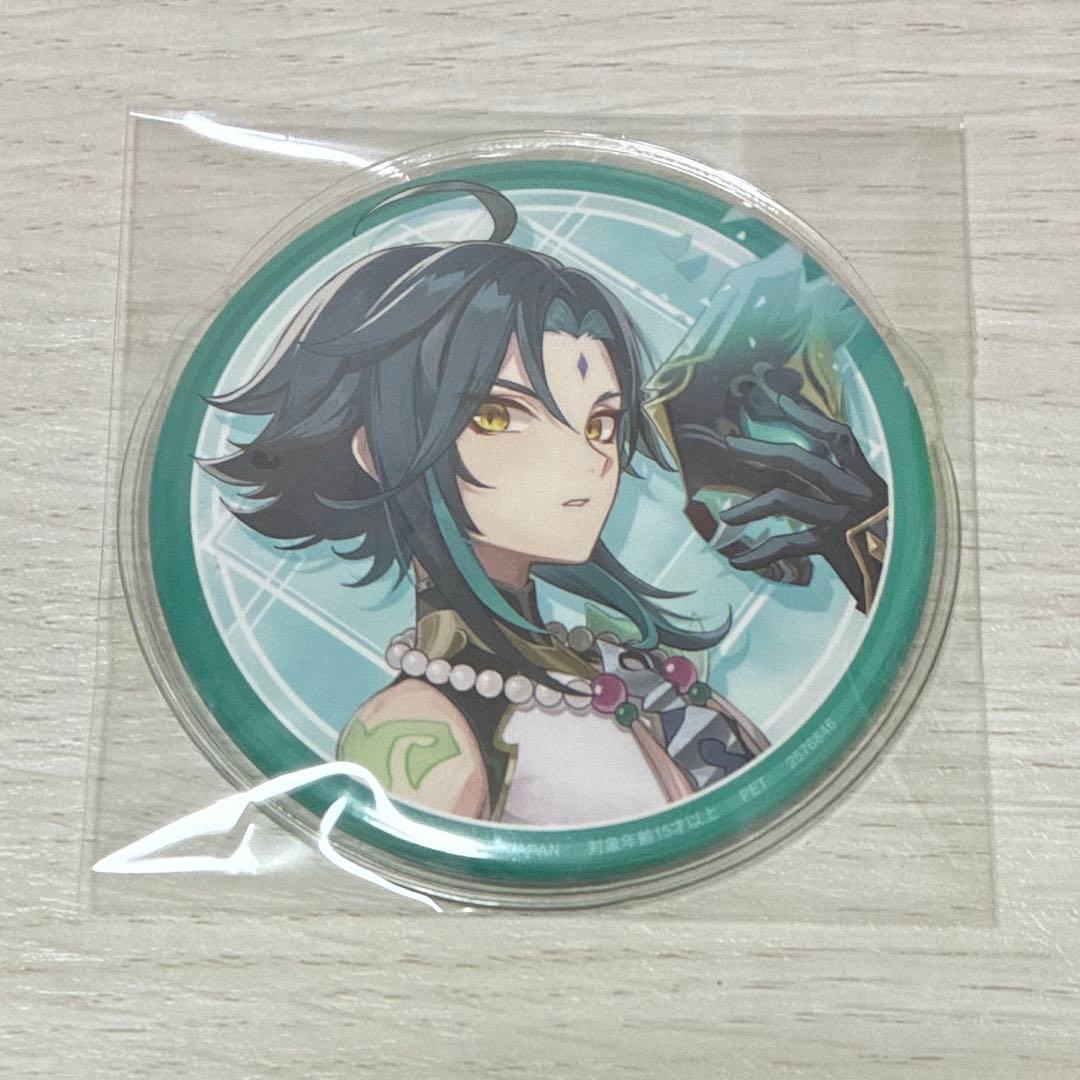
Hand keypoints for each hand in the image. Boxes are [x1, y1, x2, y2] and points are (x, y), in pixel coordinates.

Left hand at [718, 394, 888, 610]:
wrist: (914, 584)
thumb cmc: (893, 548)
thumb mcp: (879, 511)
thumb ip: (851, 488)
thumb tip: (813, 468)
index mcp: (870, 480)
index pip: (838, 438)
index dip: (809, 417)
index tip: (781, 400)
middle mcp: (859, 494)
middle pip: (804, 463)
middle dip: (764, 450)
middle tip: (732, 444)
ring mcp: (847, 520)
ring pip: (789, 502)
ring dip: (751, 508)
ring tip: (726, 517)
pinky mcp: (837, 548)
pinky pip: (790, 545)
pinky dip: (762, 553)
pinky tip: (740, 562)